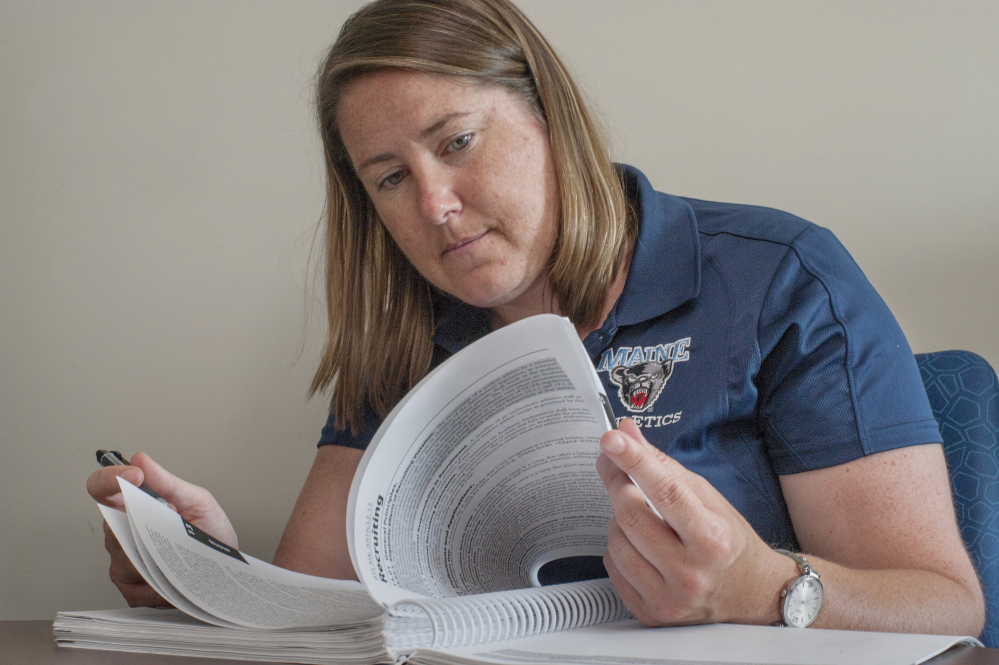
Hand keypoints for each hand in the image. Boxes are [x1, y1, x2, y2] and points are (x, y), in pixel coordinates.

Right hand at [86, 453, 237, 606]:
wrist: (224, 569)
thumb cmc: (209, 532)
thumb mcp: (197, 501)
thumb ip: (168, 482)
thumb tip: (141, 459)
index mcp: (132, 507)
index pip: (101, 489)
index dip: (108, 479)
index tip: (134, 474)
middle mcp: (122, 535)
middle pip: (112, 527)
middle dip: (143, 522)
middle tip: (177, 522)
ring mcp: (123, 564)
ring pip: (124, 557)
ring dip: (155, 551)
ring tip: (182, 549)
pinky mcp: (132, 591)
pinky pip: (138, 585)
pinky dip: (161, 578)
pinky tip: (179, 573)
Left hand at [596, 419, 790, 625]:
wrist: (754, 594)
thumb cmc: (729, 541)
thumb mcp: (707, 497)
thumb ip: (662, 466)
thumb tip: (626, 434)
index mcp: (712, 538)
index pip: (665, 492)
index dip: (634, 462)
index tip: (612, 440)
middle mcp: (691, 573)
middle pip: (632, 517)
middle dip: (616, 482)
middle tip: (612, 463)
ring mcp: (670, 599)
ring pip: (616, 543)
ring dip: (618, 520)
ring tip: (641, 517)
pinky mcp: (652, 615)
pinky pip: (614, 570)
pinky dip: (619, 549)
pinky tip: (638, 545)